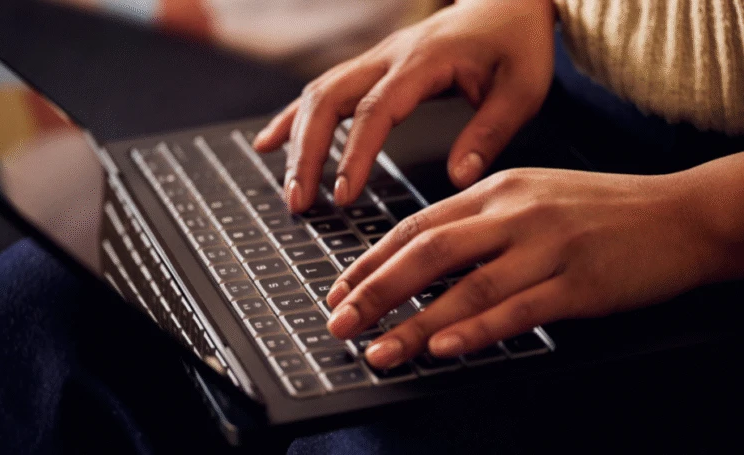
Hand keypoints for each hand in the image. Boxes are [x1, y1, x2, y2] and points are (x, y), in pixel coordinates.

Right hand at [253, 0, 555, 211]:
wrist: (506, 1)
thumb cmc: (516, 45)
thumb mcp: (522, 91)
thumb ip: (489, 133)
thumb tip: (459, 178)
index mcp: (424, 62)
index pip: (376, 110)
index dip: (354, 154)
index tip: (343, 195)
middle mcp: (389, 56)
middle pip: (329, 98)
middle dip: (306, 152)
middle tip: (299, 201)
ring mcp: (375, 58)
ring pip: (318, 93)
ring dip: (296, 140)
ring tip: (290, 188)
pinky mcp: (371, 67)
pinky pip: (323, 89)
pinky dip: (294, 118)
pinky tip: (271, 142)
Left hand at [323, 168, 726, 368]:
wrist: (677, 214)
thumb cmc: (599, 209)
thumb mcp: (531, 197)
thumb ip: (478, 222)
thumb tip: (422, 258)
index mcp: (496, 190)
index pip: (418, 225)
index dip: (373, 259)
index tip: (341, 288)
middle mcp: (514, 213)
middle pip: (428, 252)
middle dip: (375, 291)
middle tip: (340, 321)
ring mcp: (546, 248)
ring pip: (466, 287)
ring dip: (415, 323)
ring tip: (379, 349)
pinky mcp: (577, 284)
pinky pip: (517, 310)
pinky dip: (476, 331)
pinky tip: (444, 348)